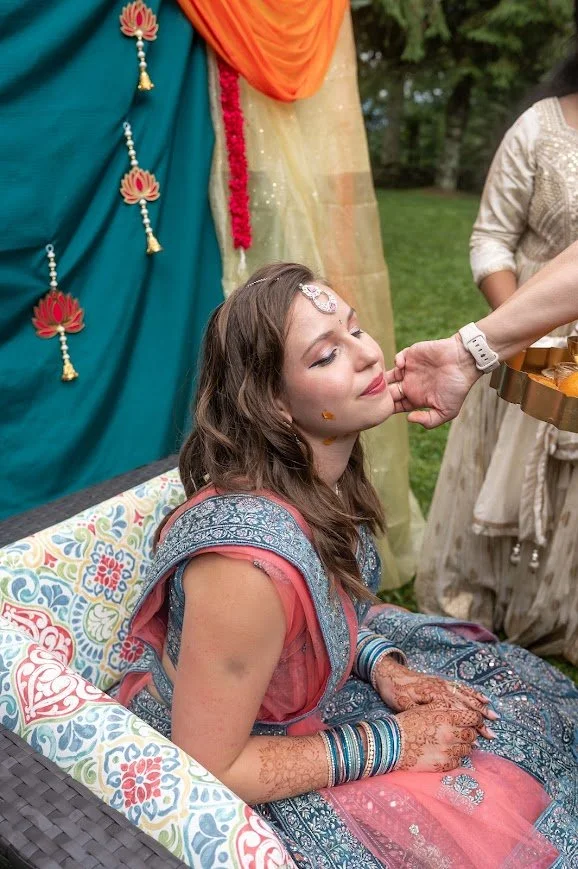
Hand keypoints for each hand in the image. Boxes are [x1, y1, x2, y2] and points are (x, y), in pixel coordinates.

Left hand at [374, 656, 497, 739]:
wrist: (388, 673)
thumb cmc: (395, 691)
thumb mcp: (405, 705)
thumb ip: (423, 712)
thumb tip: (440, 721)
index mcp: (434, 693)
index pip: (457, 710)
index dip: (469, 723)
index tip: (479, 736)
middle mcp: (442, 686)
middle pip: (465, 703)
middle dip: (480, 718)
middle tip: (492, 733)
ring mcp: (443, 683)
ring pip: (466, 695)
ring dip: (480, 706)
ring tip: (494, 717)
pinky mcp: (441, 681)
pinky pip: (461, 687)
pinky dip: (473, 693)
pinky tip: (483, 699)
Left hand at [386, 334, 481, 427]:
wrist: (465, 362)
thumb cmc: (458, 388)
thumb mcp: (447, 412)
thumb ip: (429, 421)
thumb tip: (409, 419)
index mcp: (416, 398)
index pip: (396, 405)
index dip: (388, 406)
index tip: (383, 408)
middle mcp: (411, 384)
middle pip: (389, 390)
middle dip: (382, 393)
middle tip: (378, 393)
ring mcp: (411, 369)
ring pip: (390, 374)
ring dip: (385, 377)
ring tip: (384, 380)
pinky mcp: (412, 355)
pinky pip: (398, 358)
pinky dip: (396, 361)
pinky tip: (401, 366)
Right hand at [395, 704, 487, 771]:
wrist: (392, 743)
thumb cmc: (407, 722)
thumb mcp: (425, 708)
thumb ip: (444, 707)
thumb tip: (459, 709)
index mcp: (446, 717)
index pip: (473, 717)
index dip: (475, 718)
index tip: (473, 720)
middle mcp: (450, 734)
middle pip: (472, 734)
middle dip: (469, 732)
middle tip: (461, 732)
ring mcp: (448, 751)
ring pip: (467, 749)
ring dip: (463, 745)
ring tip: (452, 743)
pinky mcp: (444, 764)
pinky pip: (458, 761)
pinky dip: (455, 757)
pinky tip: (446, 752)